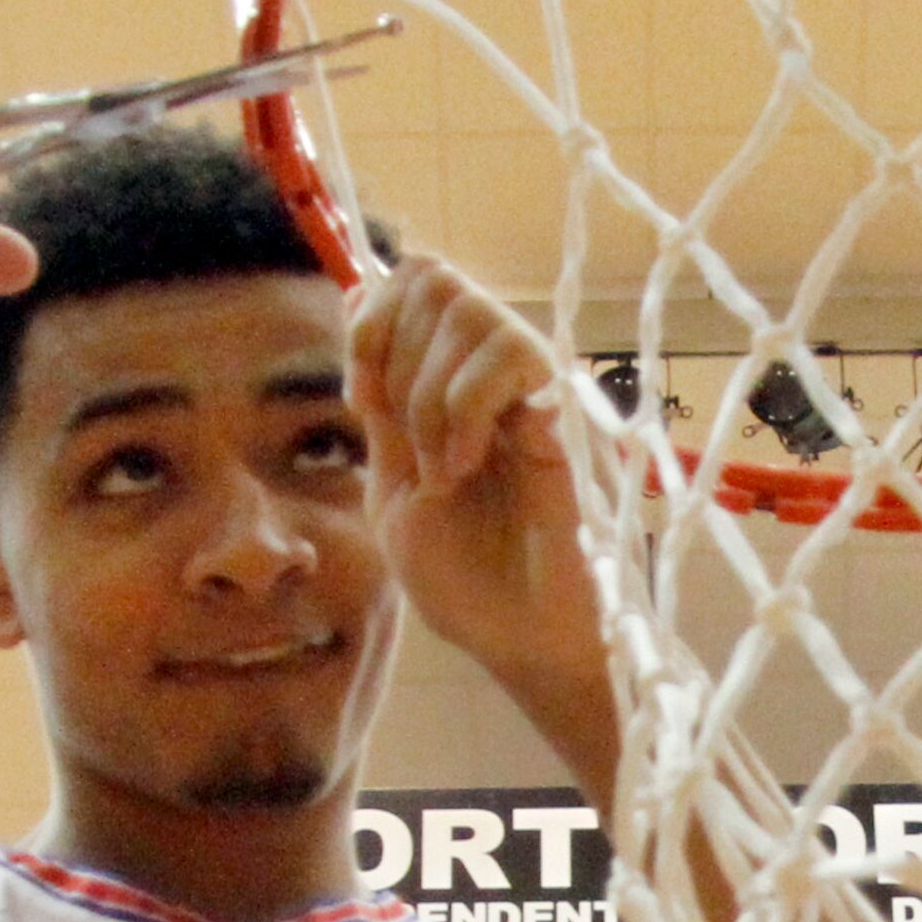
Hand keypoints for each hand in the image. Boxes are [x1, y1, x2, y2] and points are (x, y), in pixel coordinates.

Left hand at [347, 253, 602, 692]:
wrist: (523, 642)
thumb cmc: (468, 581)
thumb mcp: (394, 488)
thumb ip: (379, 405)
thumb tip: (354, 303)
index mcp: (455, 384)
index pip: (414, 283)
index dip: (372, 322)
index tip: (362, 399)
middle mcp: (499, 373)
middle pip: (435, 278)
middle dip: (396, 356)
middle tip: (407, 441)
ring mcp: (535, 389)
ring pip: (471, 311)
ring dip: (431, 395)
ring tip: (444, 470)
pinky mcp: (567, 412)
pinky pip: (511, 357)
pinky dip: (466, 408)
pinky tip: (466, 467)